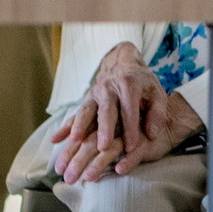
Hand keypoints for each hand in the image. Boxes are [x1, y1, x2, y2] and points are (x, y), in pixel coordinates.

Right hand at [49, 44, 194, 182]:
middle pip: (106, 111)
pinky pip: (74, 115)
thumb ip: (157, 114)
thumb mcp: (157, 93)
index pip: (130, 110)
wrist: (122, 63)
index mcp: (129, 85)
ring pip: (86, 112)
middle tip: (102, 148)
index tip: (132, 148)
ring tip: (75, 143)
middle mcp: (109, 88)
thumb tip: (151, 136)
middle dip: (104, 130)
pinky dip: (64, 127)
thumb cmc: (143, 83)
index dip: (131, 129)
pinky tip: (54, 140)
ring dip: (79, 128)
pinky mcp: (85, 100)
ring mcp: (94, 94)